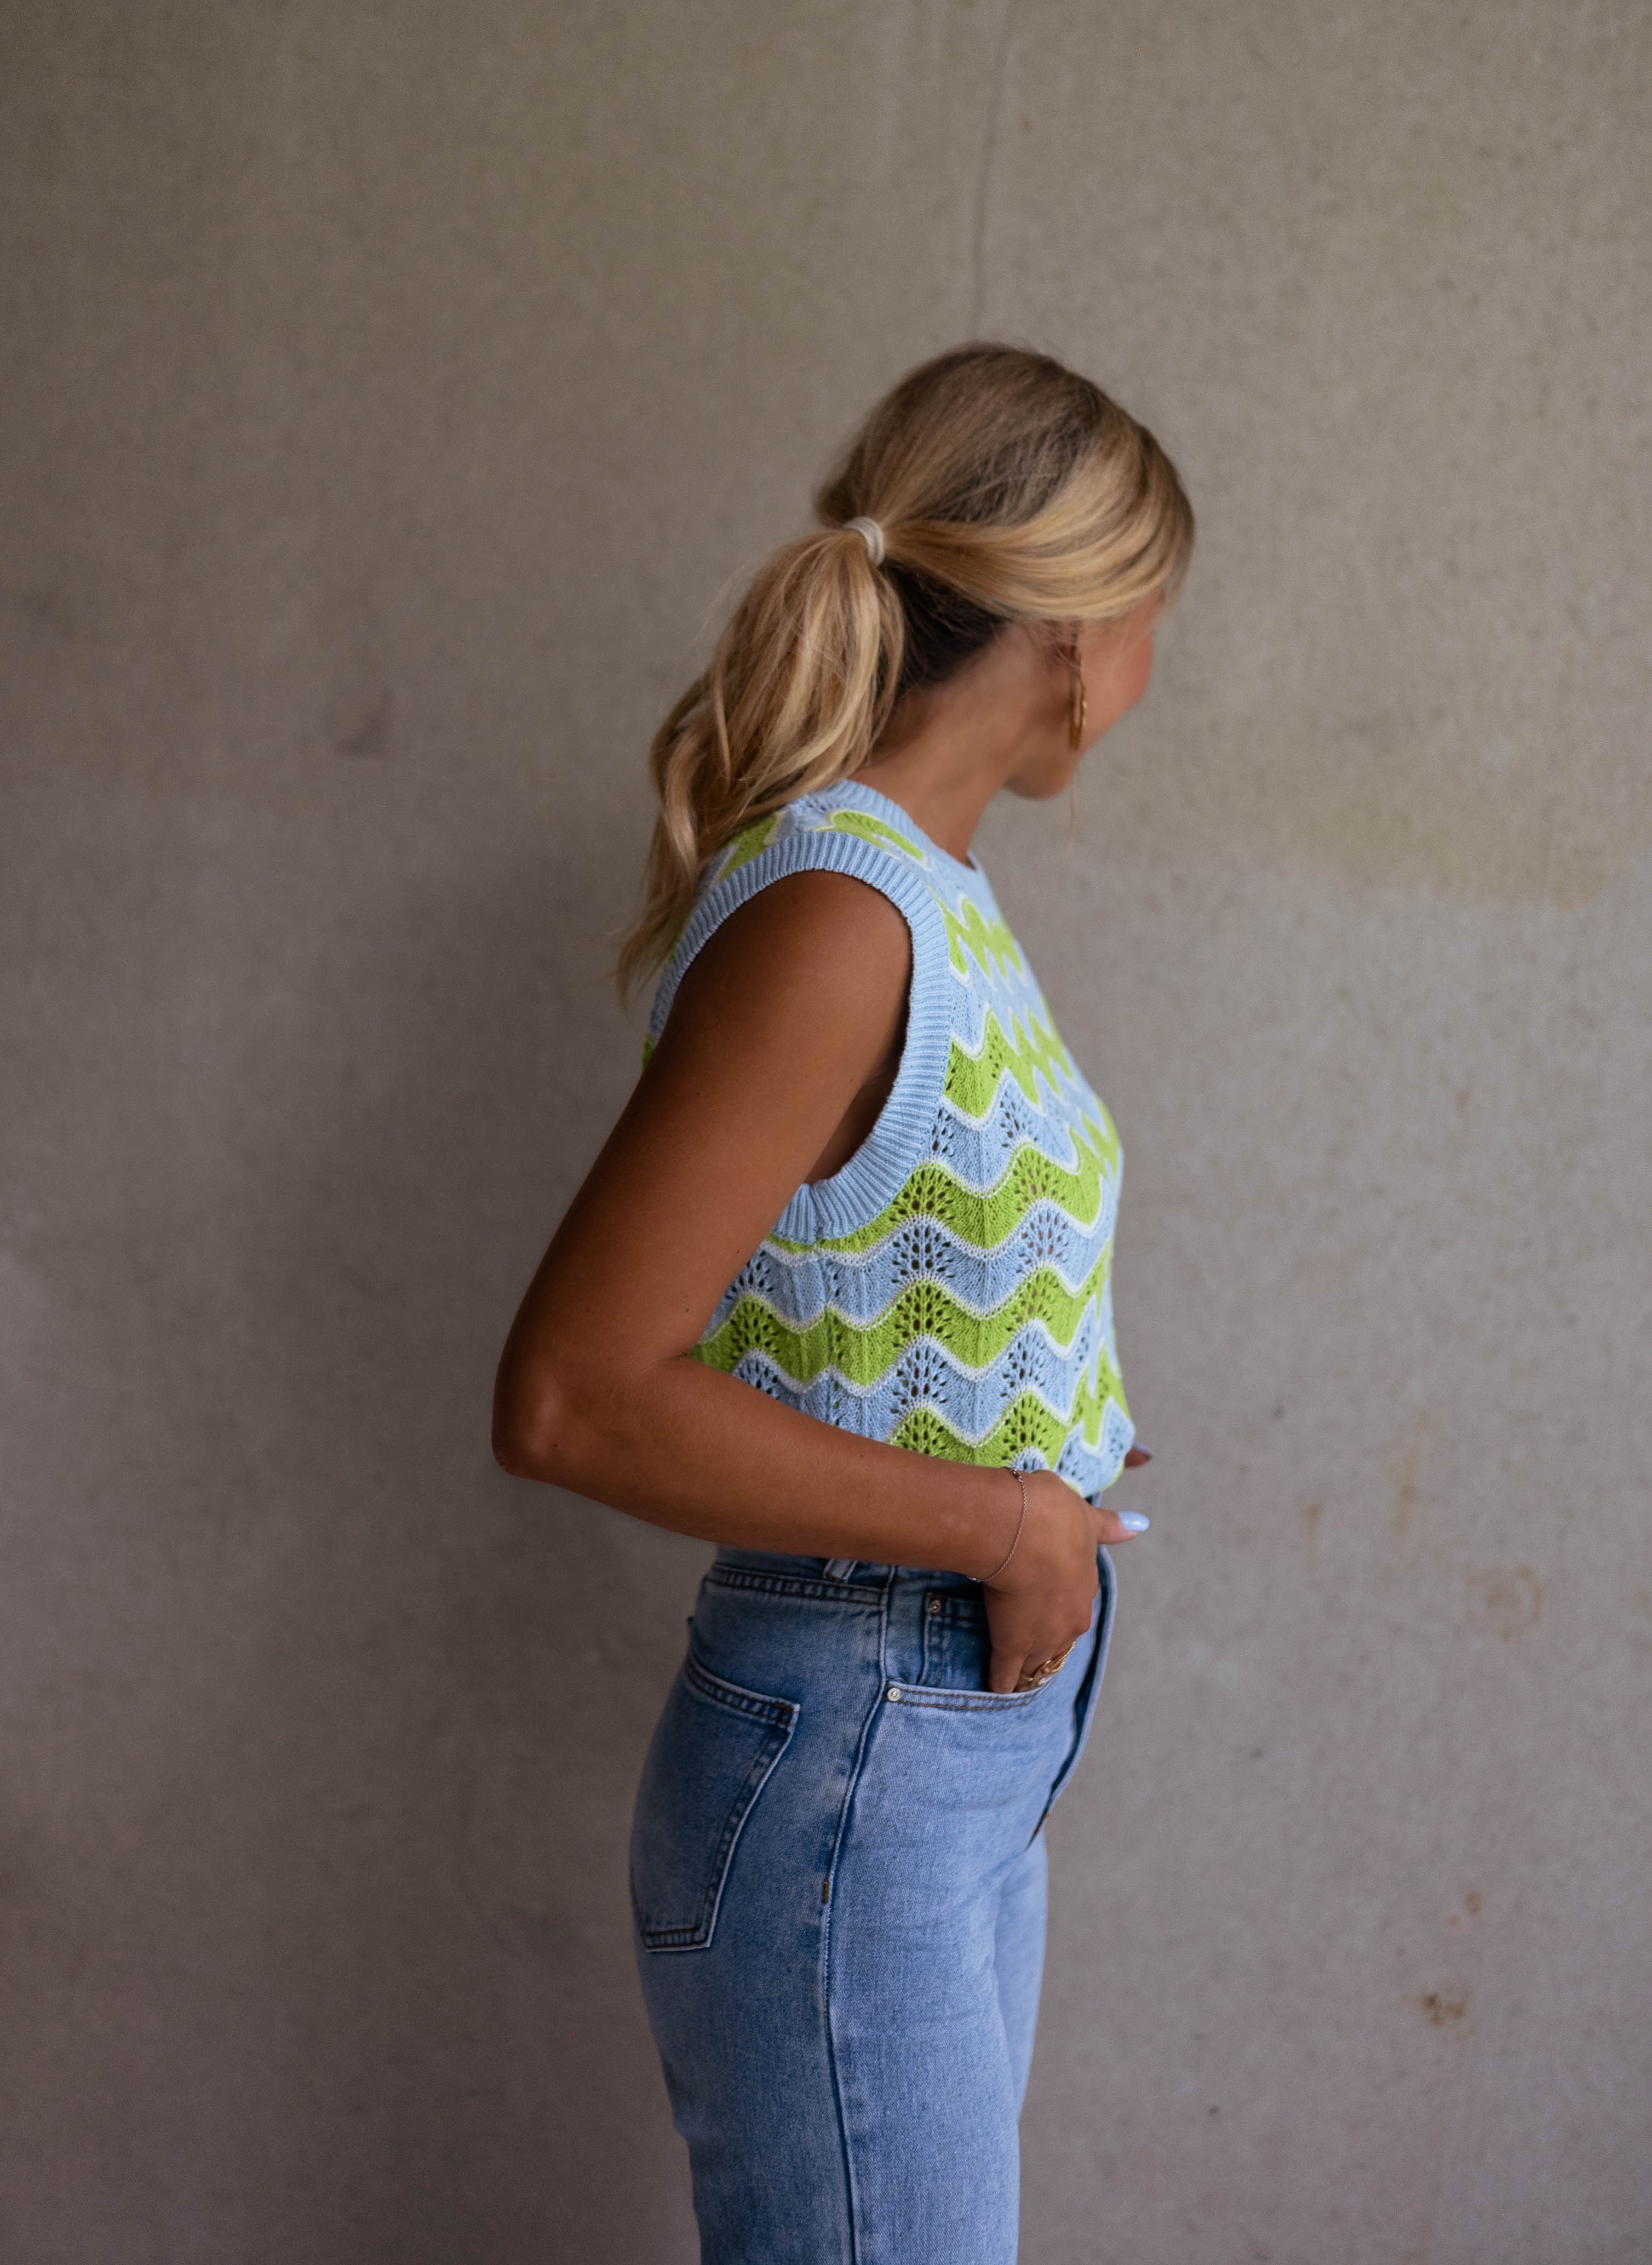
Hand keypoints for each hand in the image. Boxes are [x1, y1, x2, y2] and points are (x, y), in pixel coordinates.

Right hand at [982, 1471, 1145, 1694]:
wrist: (1024, 1528)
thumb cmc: (1053, 1515)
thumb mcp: (1085, 1517)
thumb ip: (1109, 1526)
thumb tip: (1139, 1525)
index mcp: (1086, 1586)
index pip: (1073, 1605)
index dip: (1058, 1607)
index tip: (1046, 1609)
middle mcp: (1071, 1619)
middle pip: (1059, 1640)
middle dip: (1046, 1645)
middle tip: (1030, 1651)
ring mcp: (1042, 1637)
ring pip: (1037, 1661)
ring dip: (1027, 1667)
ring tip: (1016, 1677)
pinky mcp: (1012, 1646)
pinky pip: (1007, 1675)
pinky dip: (1002, 1682)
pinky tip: (996, 1689)